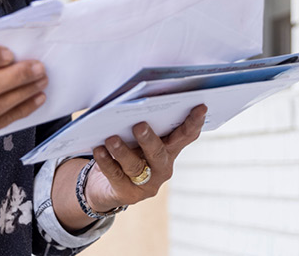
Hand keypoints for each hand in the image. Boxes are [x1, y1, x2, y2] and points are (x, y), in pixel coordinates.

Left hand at [84, 104, 207, 211]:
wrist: (106, 186)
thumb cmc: (126, 151)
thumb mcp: (136, 138)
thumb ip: (141, 124)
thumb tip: (131, 103)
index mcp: (170, 149)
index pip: (186, 136)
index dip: (194, 123)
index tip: (200, 106)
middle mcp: (162, 167)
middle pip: (159, 153)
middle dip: (149, 139)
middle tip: (139, 125)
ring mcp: (147, 183)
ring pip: (135, 166)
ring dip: (123, 151)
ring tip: (111, 139)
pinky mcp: (128, 194)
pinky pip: (116, 175)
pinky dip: (106, 162)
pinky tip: (99, 150)